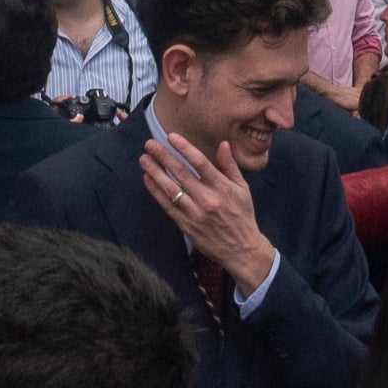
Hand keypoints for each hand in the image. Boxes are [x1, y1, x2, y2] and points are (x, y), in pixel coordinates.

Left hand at [141, 132, 277, 295]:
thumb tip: (223, 144)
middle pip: (181, 174)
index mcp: (222, 188)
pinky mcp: (186, 226)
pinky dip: (156, 192)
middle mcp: (207, 199)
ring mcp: (195, 214)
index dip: (184, 148)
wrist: (241, 250)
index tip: (171, 136)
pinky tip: (148, 180)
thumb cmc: (242, 215)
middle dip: (163, 157)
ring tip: (144, 159)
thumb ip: (230, 166)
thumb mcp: (243, 189)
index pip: (200, 163)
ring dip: (155, 173)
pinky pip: (168, 206)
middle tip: (150, 144)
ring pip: (171, 190)